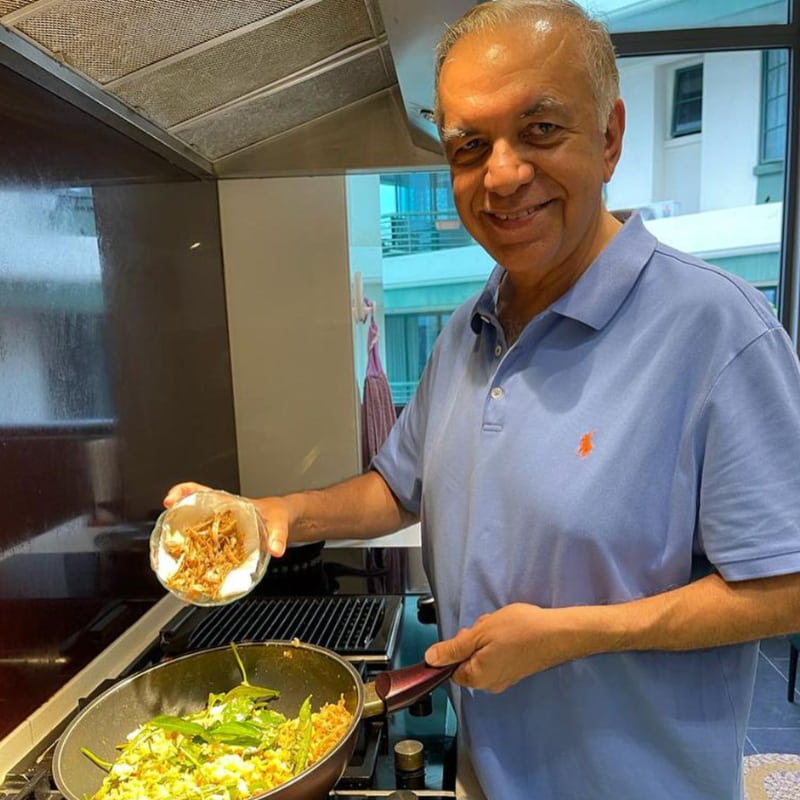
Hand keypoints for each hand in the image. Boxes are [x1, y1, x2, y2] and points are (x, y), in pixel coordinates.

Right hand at [163, 483, 293, 558]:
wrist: (286, 521)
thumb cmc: (279, 513)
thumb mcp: (280, 519)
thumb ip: (278, 534)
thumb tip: (276, 549)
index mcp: (229, 502)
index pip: (199, 491)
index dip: (181, 492)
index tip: (170, 500)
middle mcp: (220, 516)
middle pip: (189, 513)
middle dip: (174, 521)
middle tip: (164, 532)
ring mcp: (220, 531)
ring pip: (194, 533)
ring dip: (183, 542)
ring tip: (172, 553)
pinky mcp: (224, 546)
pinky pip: (206, 549)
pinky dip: (198, 557)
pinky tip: (195, 569)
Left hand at [424, 603, 594, 692]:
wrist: (558, 633)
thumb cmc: (520, 631)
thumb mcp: (480, 633)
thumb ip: (453, 648)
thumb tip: (430, 659)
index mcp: (477, 678)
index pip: (451, 667)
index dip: (457, 647)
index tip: (471, 633)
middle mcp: (490, 684)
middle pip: (468, 660)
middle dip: (474, 639)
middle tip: (488, 626)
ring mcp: (505, 678)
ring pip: (483, 655)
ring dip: (488, 638)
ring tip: (502, 626)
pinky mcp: (517, 670)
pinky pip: (498, 655)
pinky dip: (500, 642)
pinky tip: (512, 631)